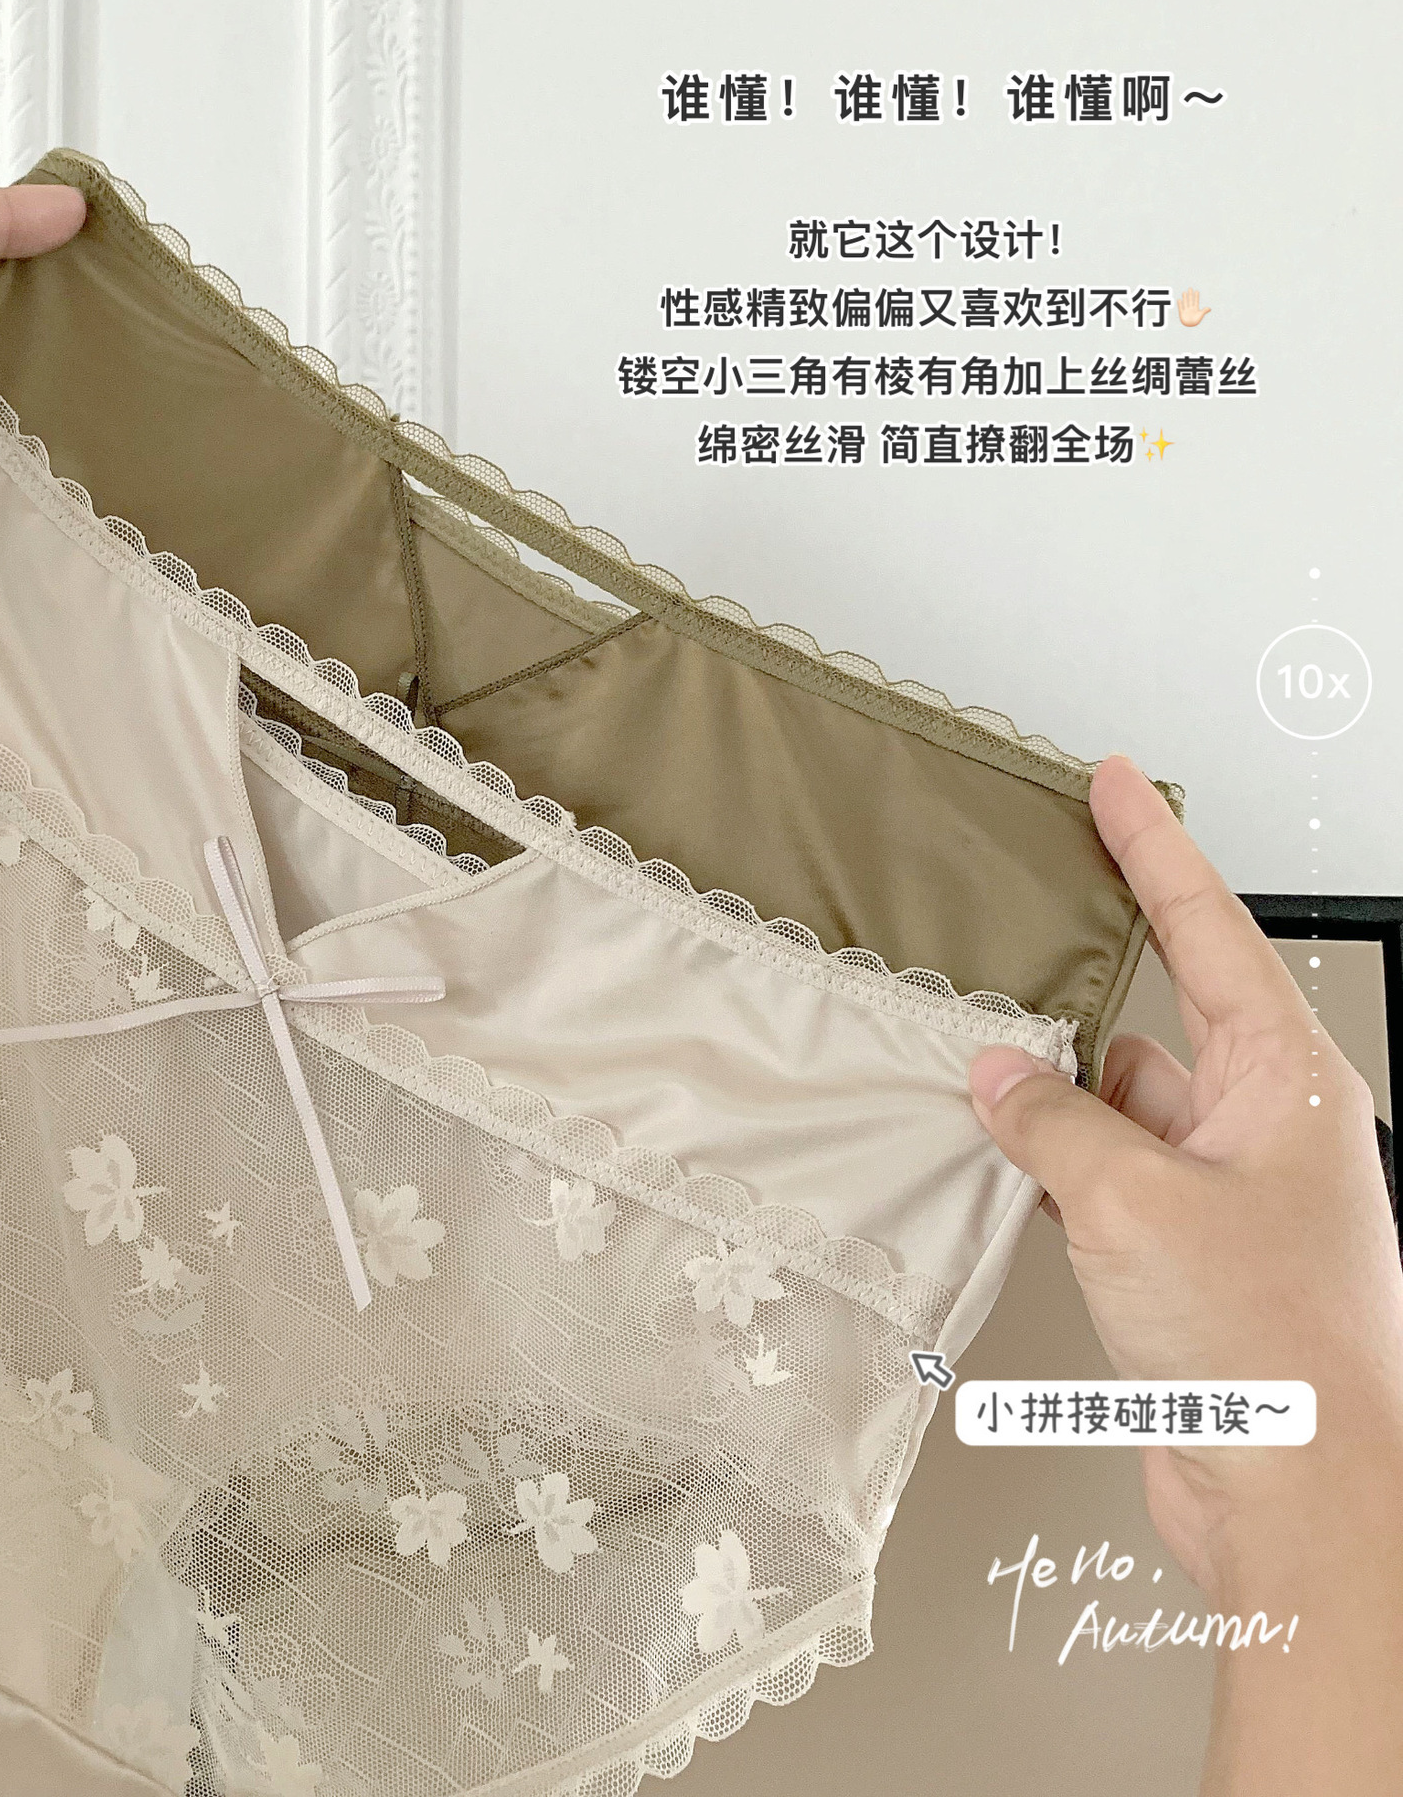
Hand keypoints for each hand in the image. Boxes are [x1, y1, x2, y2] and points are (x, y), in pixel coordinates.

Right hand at [970, 755, 1402, 1792]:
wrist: (1298, 1497)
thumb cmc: (1268, 1347)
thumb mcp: (1134, 1202)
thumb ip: (1053, 1123)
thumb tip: (1000, 1077)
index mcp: (1290, 1083)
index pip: (1211, 931)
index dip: (1155, 848)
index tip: (1116, 783)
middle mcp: (1271, 1128)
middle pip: (1162, 1015)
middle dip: (1082, 989)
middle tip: (1011, 940)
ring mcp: (1232, 1194)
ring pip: (1124, 1104)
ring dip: (1056, 1101)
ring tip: (980, 1087)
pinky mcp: (1193, 1255)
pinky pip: (1110, 1176)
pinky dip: (1057, 1166)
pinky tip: (1004, 1168)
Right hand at [1177, 285, 1212, 326]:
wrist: (1190, 326)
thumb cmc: (1196, 321)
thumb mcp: (1201, 315)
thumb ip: (1204, 311)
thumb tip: (1210, 308)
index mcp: (1195, 308)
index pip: (1196, 301)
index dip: (1196, 296)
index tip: (1196, 291)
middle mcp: (1190, 308)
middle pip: (1190, 300)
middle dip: (1190, 294)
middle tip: (1190, 288)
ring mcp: (1186, 310)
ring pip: (1185, 302)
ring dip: (1185, 298)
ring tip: (1184, 292)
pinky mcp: (1182, 313)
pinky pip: (1180, 307)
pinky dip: (1180, 304)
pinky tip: (1179, 300)